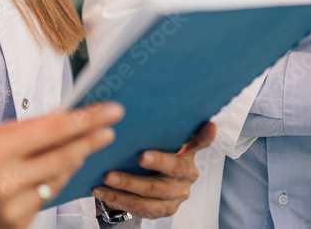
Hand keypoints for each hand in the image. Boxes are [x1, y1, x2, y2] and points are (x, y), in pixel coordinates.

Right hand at [0, 102, 123, 228]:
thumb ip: (21, 129)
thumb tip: (57, 116)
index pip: (53, 130)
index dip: (86, 119)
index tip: (107, 111)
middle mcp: (6, 182)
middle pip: (65, 155)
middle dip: (92, 138)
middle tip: (110, 125)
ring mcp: (13, 209)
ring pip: (59, 179)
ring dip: (76, 159)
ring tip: (86, 144)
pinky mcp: (17, 226)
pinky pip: (45, 199)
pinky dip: (53, 181)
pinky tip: (56, 170)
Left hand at [91, 121, 216, 219]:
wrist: (151, 189)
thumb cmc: (154, 156)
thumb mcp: (161, 142)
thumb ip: (163, 128)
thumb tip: (154, 100)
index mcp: (188, 154)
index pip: (199, 143)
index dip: (204, 136)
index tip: (209, 125)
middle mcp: (186, 175)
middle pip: (173, 168)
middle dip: (157, 161)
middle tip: (140, 156)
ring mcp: (174, 195)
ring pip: (151, 191)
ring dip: (127, 184)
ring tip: (107, 176)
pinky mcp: (161, 210)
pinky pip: (139, 206)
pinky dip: (118, 198)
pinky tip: (102, 190)